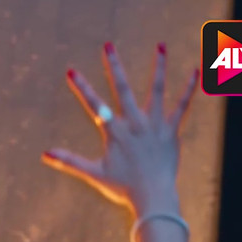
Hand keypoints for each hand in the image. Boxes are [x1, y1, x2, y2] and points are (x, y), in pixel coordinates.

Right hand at [43, 42, 198, 216]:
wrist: (153, 196)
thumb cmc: (123, 187)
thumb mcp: (94, 173)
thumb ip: (70, 161)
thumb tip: (45, 154)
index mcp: (115, 132)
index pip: (94, 105)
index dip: (81, 88)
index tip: (71, 71)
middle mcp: (134, 123)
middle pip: (122, 89)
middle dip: (114, 66)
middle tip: (108, 46)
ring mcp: (155, 125)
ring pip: (156, 90)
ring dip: (159, 66)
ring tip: (160, 46)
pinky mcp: (172, 130)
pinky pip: (182, 105)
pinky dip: (189, 88)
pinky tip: (196, 70)